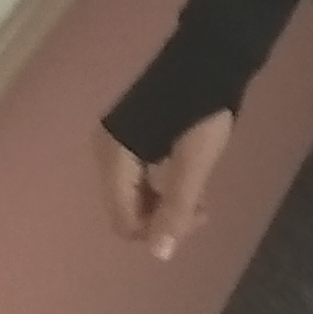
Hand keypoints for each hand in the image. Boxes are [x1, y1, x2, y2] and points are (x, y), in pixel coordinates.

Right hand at [95, 109, 234, 259]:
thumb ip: (177, 209)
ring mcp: (114, 145)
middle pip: (126, 211)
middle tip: (202, 210)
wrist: (207, 57)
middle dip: (162, 219)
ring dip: (165, 206)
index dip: (157, 231)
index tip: (194, 218)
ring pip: (134, 198)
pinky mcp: (128, 139)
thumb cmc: (202, 111)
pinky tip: (188, 183)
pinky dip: (161, 189)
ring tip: (200, 198)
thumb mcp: (194, 164)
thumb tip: (160, 255)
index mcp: (113, 159)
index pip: (124, 221)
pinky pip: (138, 180)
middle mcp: (105, 154)